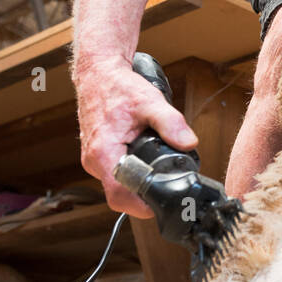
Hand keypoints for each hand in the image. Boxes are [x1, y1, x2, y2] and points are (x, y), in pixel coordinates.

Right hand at [75, 56, 198, 217]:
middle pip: (119, 196)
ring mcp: (92, 160)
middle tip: (166, 192)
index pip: (120, 197)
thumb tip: (189, 143)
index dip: (141, 207)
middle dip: (143, 199)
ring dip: (136, 187)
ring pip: (116, 186)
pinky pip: (113, 175)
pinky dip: (129, 176)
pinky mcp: (95, 156)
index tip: (161, 205)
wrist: (97, 74)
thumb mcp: (150, 101)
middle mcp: (94, 161)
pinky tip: (145, 166)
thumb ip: (171, 123)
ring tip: (158, 177)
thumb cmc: (119, 86)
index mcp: (104, 152)